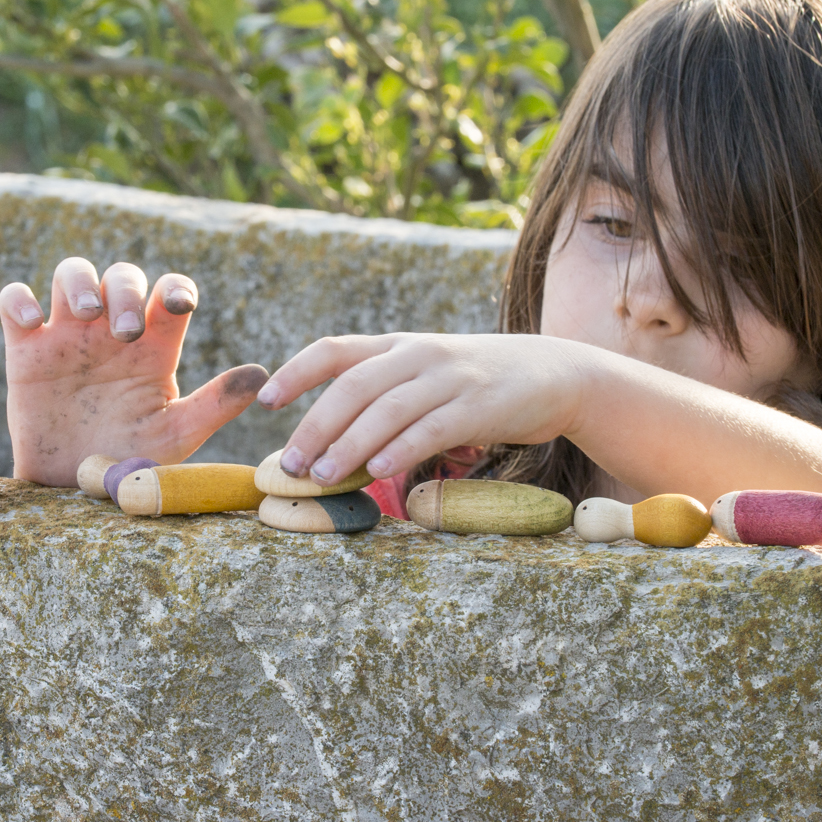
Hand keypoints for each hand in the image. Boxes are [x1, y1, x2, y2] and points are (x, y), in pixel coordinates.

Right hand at [0, 258, 268, 485]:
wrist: (73, 495)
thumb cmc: (131, 463)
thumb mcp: (177, 436)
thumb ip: (216, 404)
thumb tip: (260, 376)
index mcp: (153, 347)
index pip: (168, 293)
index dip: (176, 286)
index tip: (179, 305)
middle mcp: (111, 334)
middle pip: (121, 276)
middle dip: (125, 291)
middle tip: (125, 333)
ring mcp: (67, 339)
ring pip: (71, 273)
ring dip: (78, 281)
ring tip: (83, 315)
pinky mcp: (25, 352)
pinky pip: (14, 302)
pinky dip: (19, 300)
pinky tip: (32, 324)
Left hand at [255, 333, 589, 486]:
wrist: (555, 374)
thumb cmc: (480, 386)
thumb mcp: (429, 375)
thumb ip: (387, 397)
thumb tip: (333, 446)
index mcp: (399, 346)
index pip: (335, 350)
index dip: (296, 373)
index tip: (265, 401)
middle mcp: (418, 355)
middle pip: (353, 385)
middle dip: (316, 424)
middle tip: (291, 463)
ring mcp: (450, 378)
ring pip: (387, 408)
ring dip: (349, 444)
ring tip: (322, 475)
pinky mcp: (480, 405)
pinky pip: (432, 427)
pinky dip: (402, 449)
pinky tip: (379, 471)